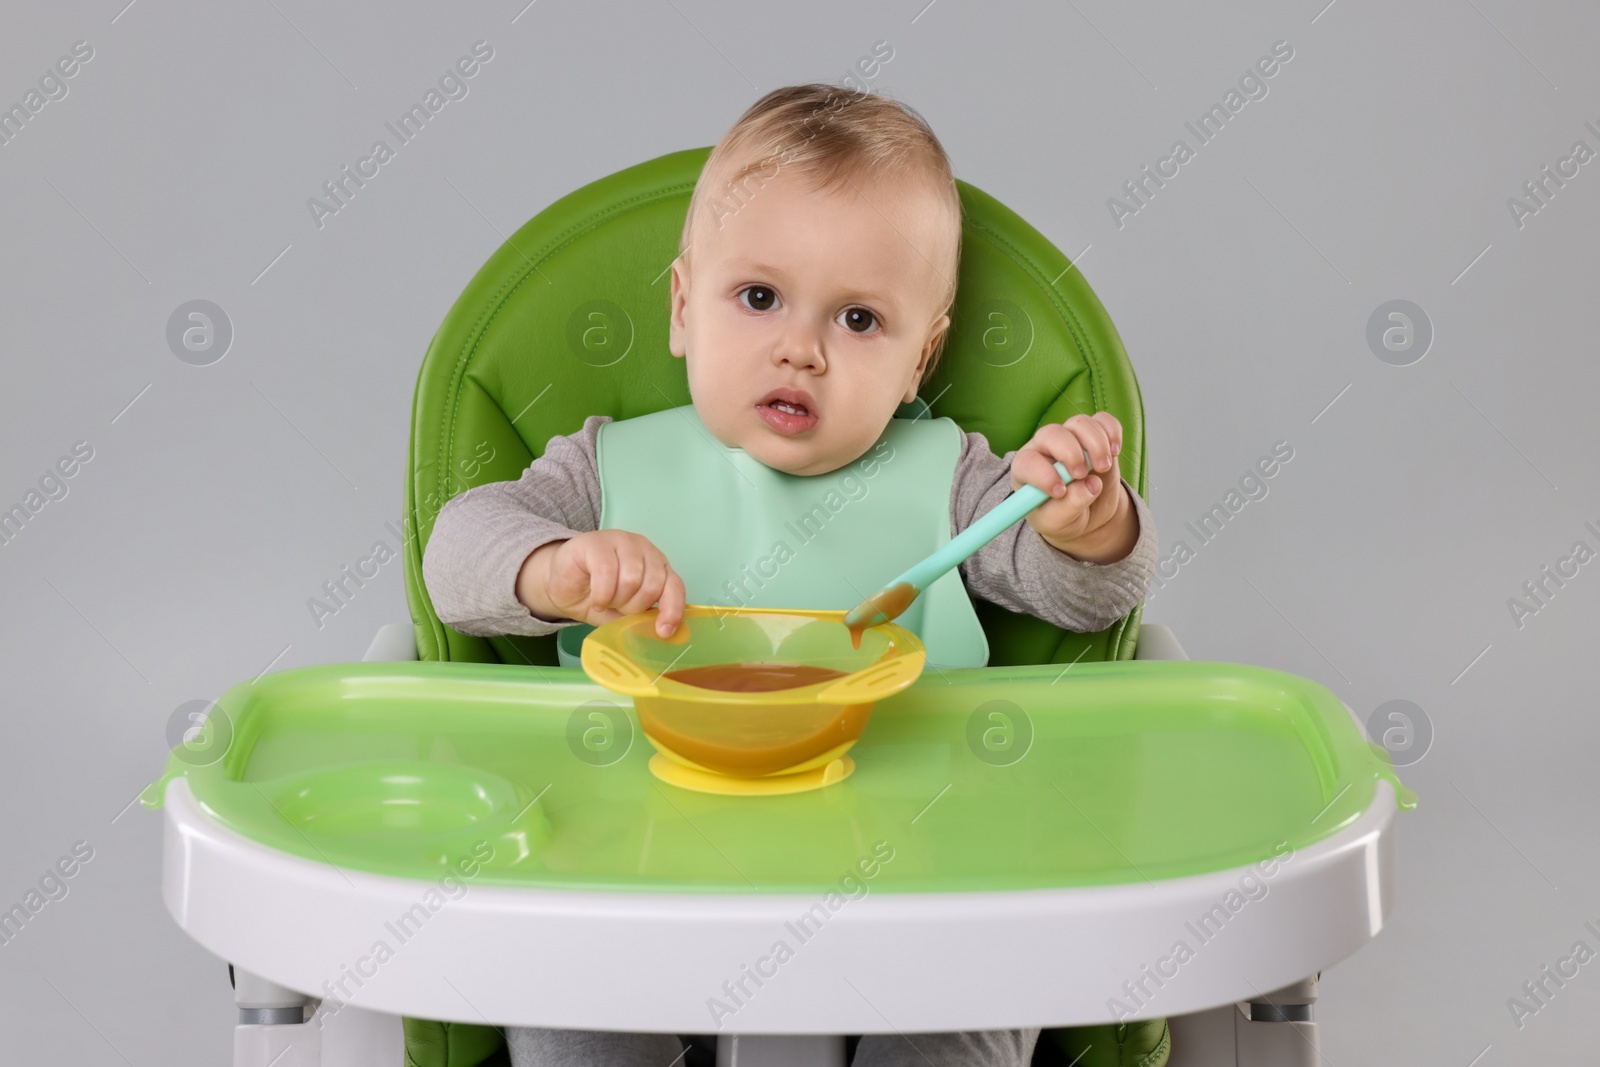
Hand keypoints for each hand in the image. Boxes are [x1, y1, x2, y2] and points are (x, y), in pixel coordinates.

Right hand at [517, 530, 686, 636]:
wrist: (562, 587)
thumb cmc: (598, 596)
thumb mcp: (625, 613)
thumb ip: (644, 618)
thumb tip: (663, 633)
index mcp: (656, 564)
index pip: (674, 585)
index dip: (672, 609)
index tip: (663, 631)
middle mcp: (643, 548)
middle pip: (653, 584)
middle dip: (634, 606)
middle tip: (617, 607)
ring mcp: (620, 541)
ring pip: (632, 578)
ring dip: (616, 599)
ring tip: (605, 600)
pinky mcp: (595, 542)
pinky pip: (607, 572)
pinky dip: (602, 594)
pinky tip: (596, 598)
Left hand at [1009, 412, 1128, 556]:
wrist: (1087, 512)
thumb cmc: (1063, 516)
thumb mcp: (1059, 521)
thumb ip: (1070, 506)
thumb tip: (1091, 485)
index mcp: (1026, 470)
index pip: (1027, 462)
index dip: (1043, 474)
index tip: (1060, 491)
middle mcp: (1044, 448)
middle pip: (1052, 434)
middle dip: (1070, 453)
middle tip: (1083, 474)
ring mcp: (1069, 438)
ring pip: (1079, 424)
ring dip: (1096, 444)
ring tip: (1103, 468)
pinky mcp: (1093, 435)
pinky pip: (1102, 420)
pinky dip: (1112, 432)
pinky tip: (1115, 451)